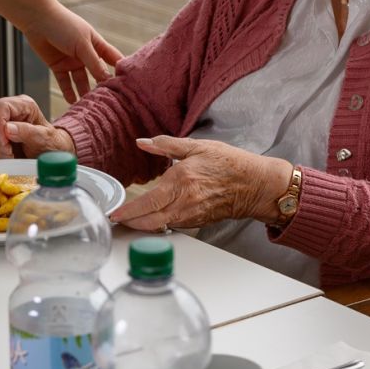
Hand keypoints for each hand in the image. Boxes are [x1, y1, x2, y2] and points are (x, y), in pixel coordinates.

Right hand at [0, 95, 74, 159]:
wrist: (50, 156)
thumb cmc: (51, 144)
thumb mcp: (45, 138)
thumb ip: (28, 132)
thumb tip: (7, 128)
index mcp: (22, 105)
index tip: (5, 142)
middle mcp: (8, 111)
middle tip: (7, 152)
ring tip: (8, 155)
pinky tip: (2, 157)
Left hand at [20, 6, 123, 103]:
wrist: (37, 19)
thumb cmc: (63, 26)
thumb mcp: (82, 44)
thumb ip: (94, 62)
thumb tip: (107, 79)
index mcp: (96, 44)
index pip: (113, 59)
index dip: (120, 71)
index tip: (129, 87)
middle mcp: (86, 54)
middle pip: (97, 73)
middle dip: (103, 86)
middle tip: (110, 102)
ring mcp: (72, 61)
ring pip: (81, 80)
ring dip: (85, 92)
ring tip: (91, 106)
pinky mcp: (58, 66)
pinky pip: (65, 82)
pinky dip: (68, 92)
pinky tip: (73, 102)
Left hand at [110, 135, 292, 231]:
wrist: (255, 184)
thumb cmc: (229, 163)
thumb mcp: (196, 147)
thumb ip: (166, 145)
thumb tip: (143, 142)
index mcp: (180, 182)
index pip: (146, 203)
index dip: (127, 212)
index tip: (114, 214)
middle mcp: (184, 203)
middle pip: (149, 221)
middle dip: (130, 223)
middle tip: (117, 220)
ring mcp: (191, 216)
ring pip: (160, 226)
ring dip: (143, 224)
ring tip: (130, 219)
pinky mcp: (198, 222)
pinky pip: (173, 226)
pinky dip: (160, 223)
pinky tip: (153, 217)